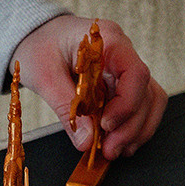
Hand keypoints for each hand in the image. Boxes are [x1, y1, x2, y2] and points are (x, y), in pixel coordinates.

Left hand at [12, 14, 166, 158]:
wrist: (34, 34)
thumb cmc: (38, 44)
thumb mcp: (44, 75)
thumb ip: (66, 108)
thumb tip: (86, 142)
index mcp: (108, 40)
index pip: (135, 74)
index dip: (127, 105)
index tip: (106, 125)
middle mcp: (123, 52)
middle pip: (146, 92)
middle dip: (131, 126)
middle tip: (109, 150)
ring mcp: (124, 66)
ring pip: (149, 100)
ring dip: (136, 129)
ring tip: (115, 150)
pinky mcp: (120, 81)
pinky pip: (138, 104)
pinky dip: (132, 125)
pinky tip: (119, 141)